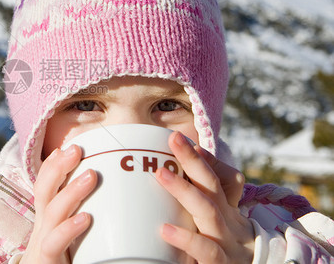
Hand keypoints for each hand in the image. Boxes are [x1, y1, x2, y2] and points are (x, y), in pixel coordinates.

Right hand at [21, 145, 97, 263]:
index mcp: (49, 220)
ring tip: (91, 176)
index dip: (55, 165)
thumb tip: (126, 197)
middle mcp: (42, 228)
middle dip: (58, 168)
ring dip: (70, 191)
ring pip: (50, 212)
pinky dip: (69, 228)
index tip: (70, 146)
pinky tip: (86, 218)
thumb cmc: (70, 261)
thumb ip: (90, 216)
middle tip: (77, 149)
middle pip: (44, 191)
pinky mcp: (47, 261)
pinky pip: (55, 243)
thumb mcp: (77, 237)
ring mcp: (43, 244)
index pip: (46, 186)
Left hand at [155, 132, 254, 263]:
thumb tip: (164, 183)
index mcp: (226, 213)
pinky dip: (186, 239)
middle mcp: (230, 224)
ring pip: (209, 212)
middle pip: (213, 187)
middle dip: (193, 161)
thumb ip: (197, 207)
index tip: (181, 140)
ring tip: (161, 174)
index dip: (202, 159)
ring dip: (184, 190)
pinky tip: (165, 229)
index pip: (216, 180)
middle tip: (173, 139)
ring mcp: (228, 244)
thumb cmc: (224, 255)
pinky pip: (206, 251)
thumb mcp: (215, 229)